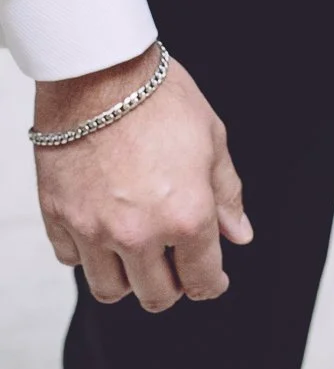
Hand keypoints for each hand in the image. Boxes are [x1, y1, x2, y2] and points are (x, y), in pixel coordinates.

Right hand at [34, 50, 250, 310]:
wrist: (98, 72)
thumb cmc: (159, 98)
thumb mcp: (212, 138)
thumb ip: (226, 194)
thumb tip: (239, 235)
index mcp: (186, 215)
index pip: (203, 280)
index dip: (212, 285)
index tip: (212, 281)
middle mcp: (139, 234)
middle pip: (156, 296)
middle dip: (172, 287)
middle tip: (175, 266)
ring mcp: (93, 230)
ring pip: (110, 289)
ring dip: (128, 278)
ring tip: (137, 251)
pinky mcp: (59, 219)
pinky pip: (72, 260)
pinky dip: (88, 253)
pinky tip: (102, 227)